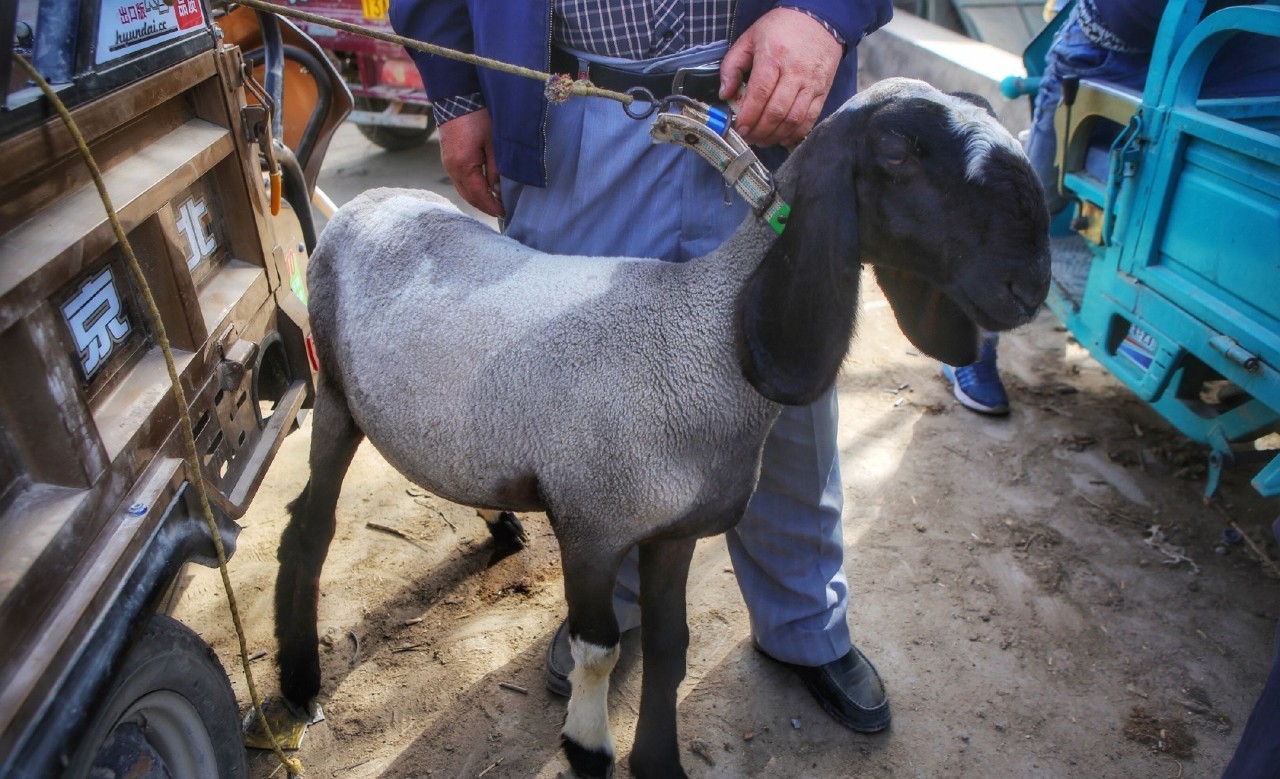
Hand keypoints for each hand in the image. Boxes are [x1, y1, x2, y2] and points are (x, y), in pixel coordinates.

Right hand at [437, 108, 503, 216]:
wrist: (456, 99)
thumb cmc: (477, 118)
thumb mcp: (493, 143)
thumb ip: (496, 169)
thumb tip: (497, 190)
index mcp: (464, 166)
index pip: (479, 195)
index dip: (492, 207)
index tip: (504, 213)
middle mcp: (452, 169)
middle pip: (469, 197)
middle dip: (484, 207)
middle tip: (500, 212)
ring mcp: (447, 165)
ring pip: (462, 191)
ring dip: (477, 199)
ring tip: (493, 203)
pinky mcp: (448, 160)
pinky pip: (459, 181)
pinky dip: (471, 189)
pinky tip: (482, 189)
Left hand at [719, 8, 842, 147]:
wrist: (819, 19)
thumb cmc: (781, 28)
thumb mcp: (750, 38)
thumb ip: (732, 65)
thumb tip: (725, 94)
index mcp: (774, 56)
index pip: (760, 94)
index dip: (748, 116)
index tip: (740, 129)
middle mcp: (795, 71)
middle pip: (776, 111)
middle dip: (759, 130)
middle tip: (749, 138)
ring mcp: (812, 83)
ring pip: (793, 119)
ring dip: (776, 135)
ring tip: (762, 140)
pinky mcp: (823, 90)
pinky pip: (811, 119)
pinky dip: (796, 133)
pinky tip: (782, 138)